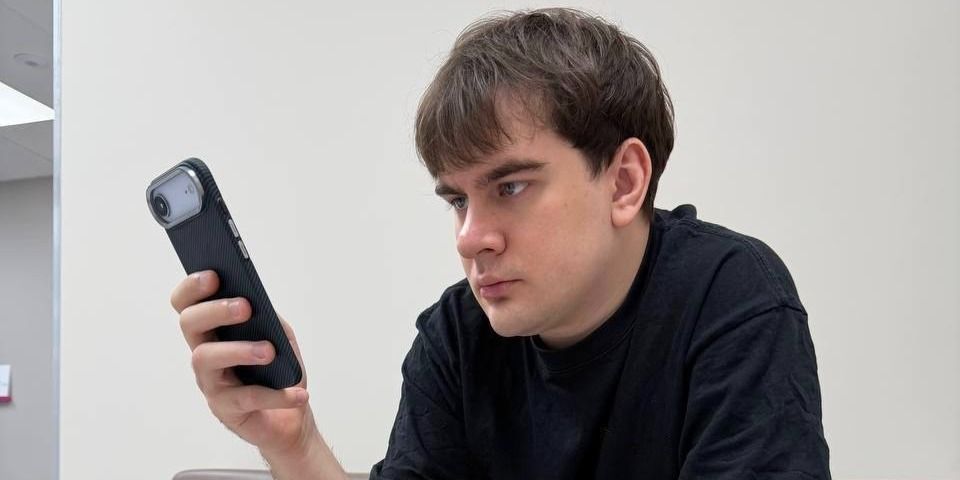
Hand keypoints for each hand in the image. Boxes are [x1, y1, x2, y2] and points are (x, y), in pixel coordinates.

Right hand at [170, 270, 317, 456]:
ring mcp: (211, 382)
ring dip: (239, 350)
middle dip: (215, 310)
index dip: (192, 287)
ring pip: (206, 359)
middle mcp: (205, 353)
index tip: (213, 275)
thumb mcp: (278, 335)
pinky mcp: (227, 410)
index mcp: (213, 331)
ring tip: (268, 351)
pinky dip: (276, 395)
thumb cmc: (278, 370)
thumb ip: (267, 317)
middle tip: (245, 307)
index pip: (187, 303)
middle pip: (190, 324)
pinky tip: (298, 394)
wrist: (291, 416)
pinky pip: (247, 398)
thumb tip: (259, 302)